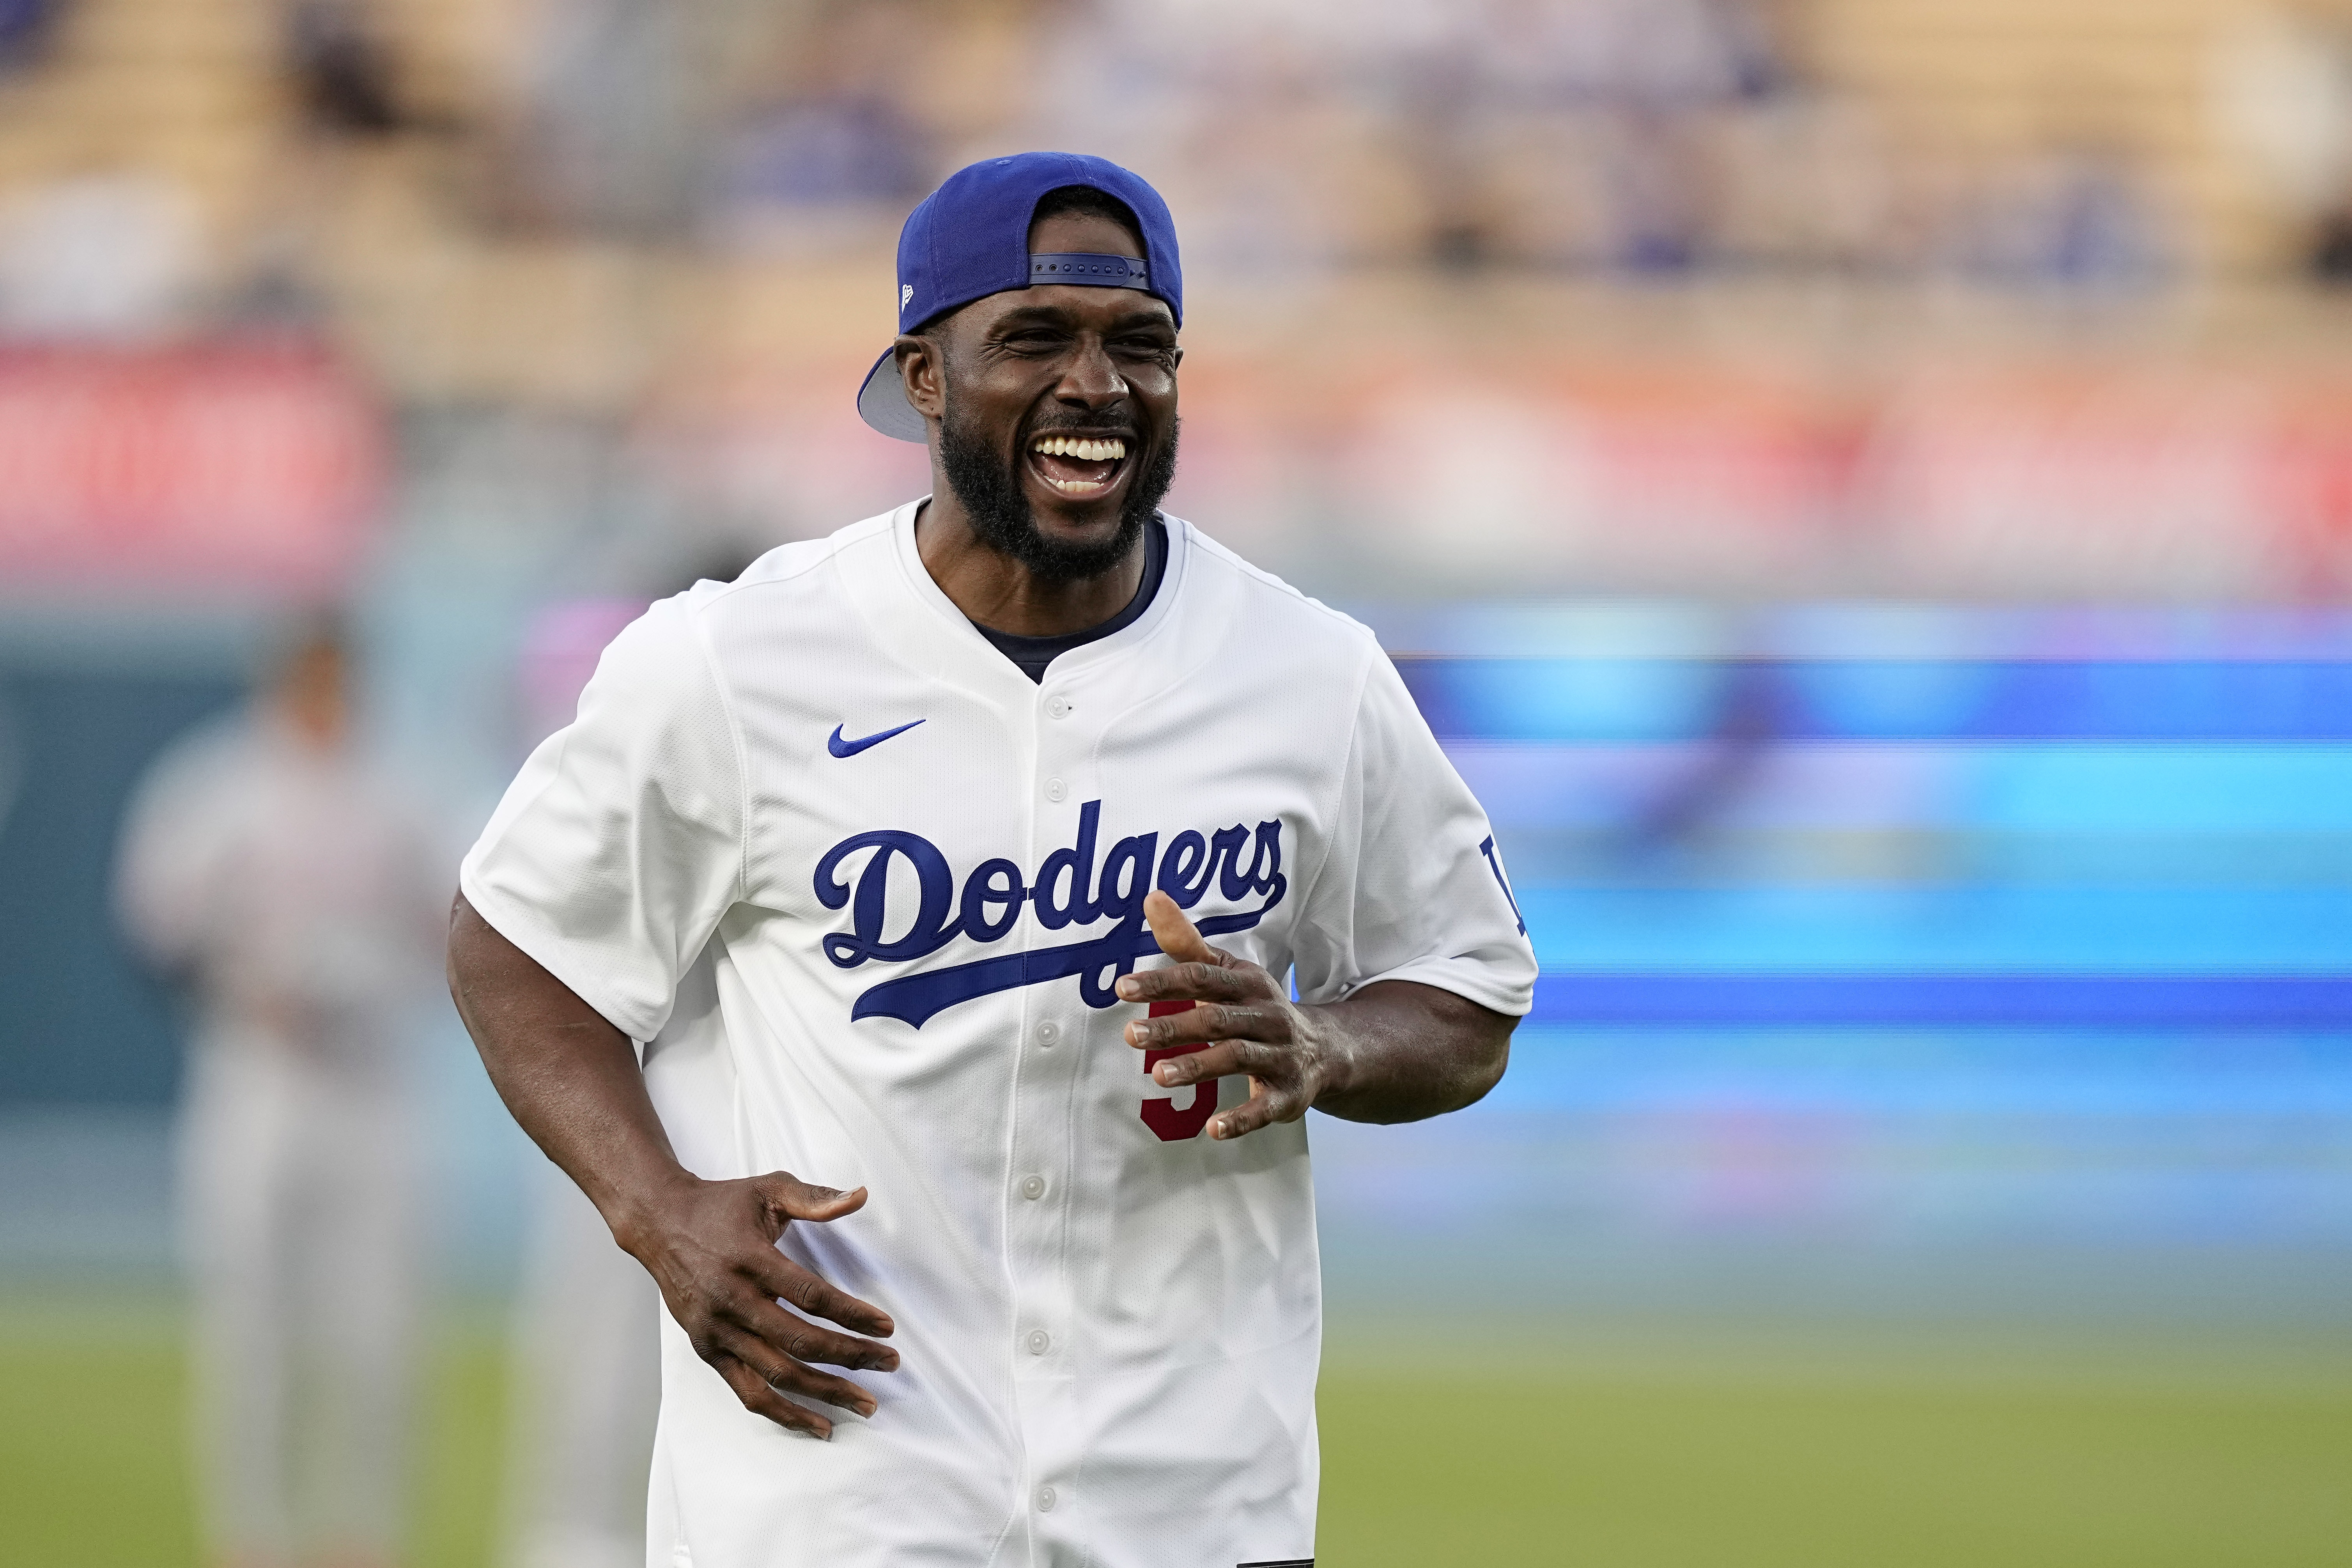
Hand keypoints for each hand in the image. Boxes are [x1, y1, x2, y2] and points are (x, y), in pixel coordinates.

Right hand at [616, 1172, 898, 1438]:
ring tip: (866, 1403)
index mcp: (750, 1259)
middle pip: (800, 1341)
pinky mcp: (707, 1350)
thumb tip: (861, 1196)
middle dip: (850, 1357)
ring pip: (777, 1374)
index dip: (852, 1315)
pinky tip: (819, 1424)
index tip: (887, 1328)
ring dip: (825, 1393)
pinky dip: (784, 1413)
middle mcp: (732, 1300)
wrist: (658, 1224)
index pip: (811, 1296)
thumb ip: (815, 1198)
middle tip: (890, 1363)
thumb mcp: (768, 1189)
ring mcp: (717, 1330)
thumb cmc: (720, 1205)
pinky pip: (748, 1392)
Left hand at [1115, 891, 1352, 1139]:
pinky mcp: (1288, 1095)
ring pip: (1238, 1058)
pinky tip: (1214, 1129)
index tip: (1123, 987)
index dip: (1163, 981)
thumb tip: (1151, 898)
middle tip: (1131, 1035)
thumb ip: (1187, 943)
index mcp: (1248, 984)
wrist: (1327, 1050)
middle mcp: (1266, 1016)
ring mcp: (1280, 1056)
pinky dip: (1242, 1119)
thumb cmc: (1258, 1008)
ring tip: (1158, 1075)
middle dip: (1174, 1026)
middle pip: (1217, 1019)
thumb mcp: (1230, 973)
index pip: (1202, 977)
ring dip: (1199, 1066)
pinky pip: (1265, 1107)